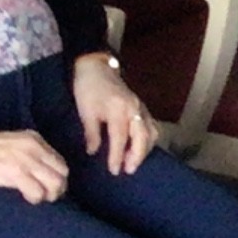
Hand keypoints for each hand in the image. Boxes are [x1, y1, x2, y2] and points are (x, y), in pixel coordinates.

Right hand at [0, 124, 67, 203]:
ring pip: (55, 183)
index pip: (59, 161)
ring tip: (37, 198)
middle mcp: (34, 147)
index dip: (57, 176)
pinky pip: (38, 191)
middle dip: (58, 187)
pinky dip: (35, 198)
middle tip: (46, 196)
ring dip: (49, 195)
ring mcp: (26, 159)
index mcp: (33, 139)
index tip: (48, 186)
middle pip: (62, 172)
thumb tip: (38, 174)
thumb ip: (26, 155)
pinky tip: (27, 198)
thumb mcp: (10, 145)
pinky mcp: (15, 172)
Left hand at [69, 53, 153, 174]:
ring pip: (151, 132)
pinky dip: (148, 139)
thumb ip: (92, 133)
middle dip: (137, 156)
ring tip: (133, 161)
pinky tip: (140, 147)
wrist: (97, 66)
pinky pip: (152, 126)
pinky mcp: (143, 107)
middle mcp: (134, 109)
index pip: (120, 139)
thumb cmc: (87, 88)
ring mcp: (141, 107)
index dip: (117, 157)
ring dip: (144, 149)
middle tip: (129, 170)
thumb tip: (93, 152)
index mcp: (118, 110)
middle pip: (142, 138)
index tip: (114, 171)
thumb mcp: (85, 111)